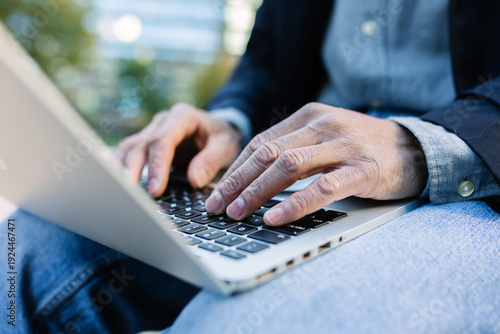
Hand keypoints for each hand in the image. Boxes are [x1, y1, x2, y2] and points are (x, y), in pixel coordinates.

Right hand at [114, 103, 242, 196]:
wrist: (216, 130)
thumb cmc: (221, 137)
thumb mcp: (225, 146)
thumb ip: (211, 161)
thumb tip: (194, 180)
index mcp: (182, 116)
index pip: (163, 140)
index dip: (157, 165)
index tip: (156, 189)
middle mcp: (162, 121)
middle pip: (141, 144)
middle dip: (134, 170)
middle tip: (131, 194)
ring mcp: (152, 131)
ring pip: (129, 147)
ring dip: (122, 169)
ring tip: (120, 192)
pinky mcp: (146, 143)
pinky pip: (128, 153)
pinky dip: (121, 167)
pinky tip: (118, 184)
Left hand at [205, 102, 427, 225]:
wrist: (414, 147)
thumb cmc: (361, 147)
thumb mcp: (324, 139)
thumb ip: (294, 149)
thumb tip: (253, 176)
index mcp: (308, 117)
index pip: (261, 143)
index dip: (235, 169)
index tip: (217, 192)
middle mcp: (322, 126)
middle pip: (268, 153)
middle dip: (237, 182)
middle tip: (217, 206)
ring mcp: (342, 145)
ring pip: (288, 166)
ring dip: (258, 191)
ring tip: (238, 213)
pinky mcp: (362, 168)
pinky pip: (322, 187)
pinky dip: (296, 203)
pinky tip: (276, 217)